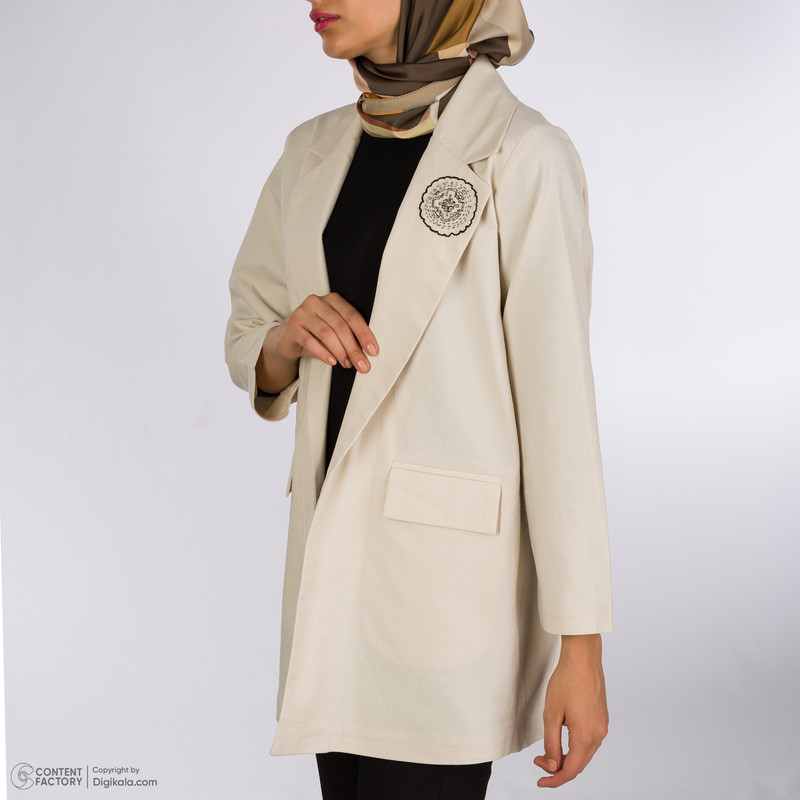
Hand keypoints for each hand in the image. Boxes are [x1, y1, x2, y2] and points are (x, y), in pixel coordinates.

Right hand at [266, 292, 378, 371]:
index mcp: (332, 300)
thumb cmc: (314, 334)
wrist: (285, 339)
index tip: (373, 350)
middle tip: (362, 364)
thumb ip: (348, 336)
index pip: (352, 315)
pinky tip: (332, 361)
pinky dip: (323, 353)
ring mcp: (303, 312)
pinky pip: (310, 341)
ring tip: (347, 364)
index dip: (364, 334)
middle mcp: (317, 302)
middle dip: (354, 348)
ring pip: (327, 333)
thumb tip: (367, 353)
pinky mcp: (292, 326)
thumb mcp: (333, 332)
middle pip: (341, 326)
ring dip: (340, 352)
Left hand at [533, 634, 608, 787]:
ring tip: (548, 753)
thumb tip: (551, 765)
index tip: (540, 781)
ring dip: (567, 759)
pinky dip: (576, 748)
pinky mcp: (602, 719)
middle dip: (558, 769)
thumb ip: (551, 743)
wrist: (583, 659)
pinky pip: (589, 743)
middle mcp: (598, 735)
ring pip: (584, 755)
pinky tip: (563, 742)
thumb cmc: (566, 681)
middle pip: (579, 765)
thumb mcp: (551, 714)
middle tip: (539, 762)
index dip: (554, 779)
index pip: (570, 770)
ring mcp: (602, 727)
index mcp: (585, 736)